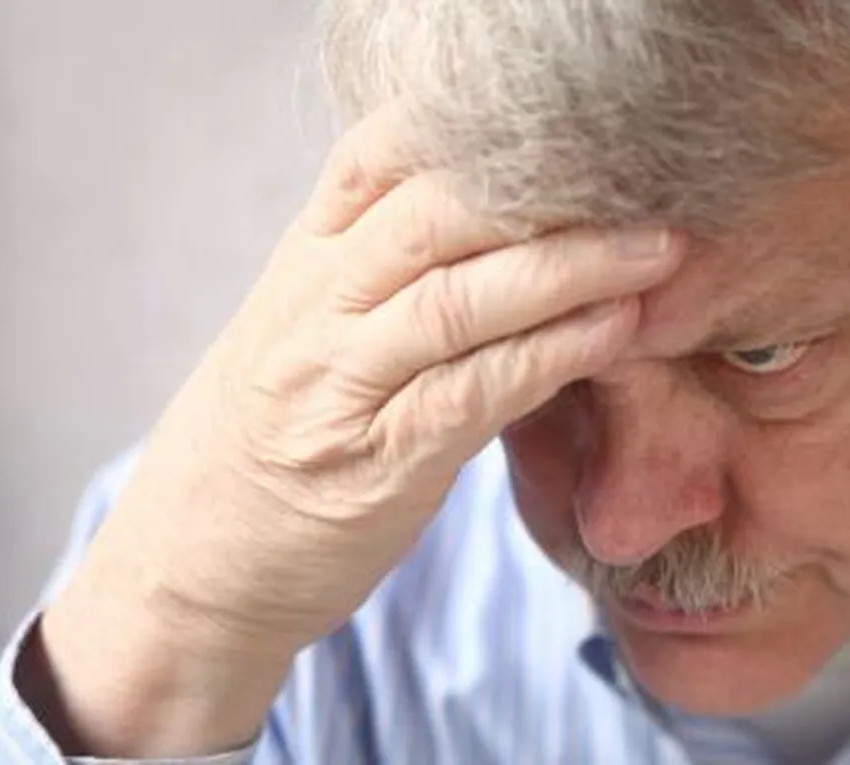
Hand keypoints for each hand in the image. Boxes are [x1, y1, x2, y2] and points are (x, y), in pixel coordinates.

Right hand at [31, 105, 684, 756]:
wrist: (193, 570)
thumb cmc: (270, 445)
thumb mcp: (301, 337)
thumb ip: (380, 279)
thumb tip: (506, 233)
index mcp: (299, 270)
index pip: (375, 162)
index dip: (474, 133)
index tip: (570, 131)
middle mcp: (313, 315)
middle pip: (433, 219)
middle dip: (549, 196)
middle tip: (644, 187)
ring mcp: (340, 388)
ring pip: (460, 300)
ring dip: (572, 269)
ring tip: (656, 253)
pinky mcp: (378, 464)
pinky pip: (475, 392)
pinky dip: (552, 354)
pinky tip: (615, 331)